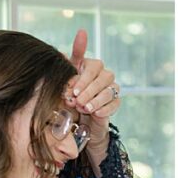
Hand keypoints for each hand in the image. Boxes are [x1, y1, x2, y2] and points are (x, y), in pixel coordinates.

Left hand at [65, 29, 120, 162]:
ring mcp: (111, 88)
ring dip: (95, 100)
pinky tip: (95, 113)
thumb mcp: (63, 88)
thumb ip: (65, 73)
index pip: (91, 65)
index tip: (75, 84)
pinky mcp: (116, 102)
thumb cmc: (70, 101)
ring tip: (84, 108)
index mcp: (89, 67)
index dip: (83, 74)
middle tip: (76, 100)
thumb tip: (62, 54)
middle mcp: (103, 74)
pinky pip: (114, 103)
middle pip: (102, 76)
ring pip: (109, 90)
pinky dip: (104, 109)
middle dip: (88, 89)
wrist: (79, 123)